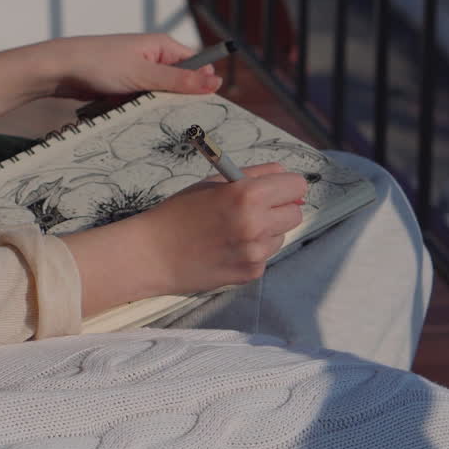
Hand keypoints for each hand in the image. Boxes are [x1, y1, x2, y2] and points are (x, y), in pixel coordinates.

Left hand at [44, 34, 222, 100]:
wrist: (58, 70)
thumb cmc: (98, 63)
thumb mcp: (143, 74)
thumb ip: (180, 80)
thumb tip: (216, 82)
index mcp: (162, 46)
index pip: (197, 66)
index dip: (201, 86)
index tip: (203, 108)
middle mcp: (152, 58)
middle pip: (179, 84)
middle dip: (174, 101)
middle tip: (170, 116)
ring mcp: (138, 73)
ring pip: (159, 97)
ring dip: (153, 108)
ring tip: (144, 115)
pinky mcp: (124, 87)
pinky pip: (140, 103)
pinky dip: (137, 110)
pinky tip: (130, 116)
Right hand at [143, 163, 307, 293]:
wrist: (152, 254)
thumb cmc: (179, 212)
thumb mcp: (214, 183)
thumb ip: (255, 176)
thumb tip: (290, 181)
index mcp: (248, 195)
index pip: (296, 186)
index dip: (286, 186)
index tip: (276, 190)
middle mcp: (257, 224)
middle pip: (295, 213)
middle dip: (279, 209)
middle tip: (253, 210)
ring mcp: (255, 252)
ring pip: (280, 236)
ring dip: (265, 231)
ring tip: (233, 231)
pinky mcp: (251, 272)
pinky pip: (265, 255)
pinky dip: (252, 251)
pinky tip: (227, 248)